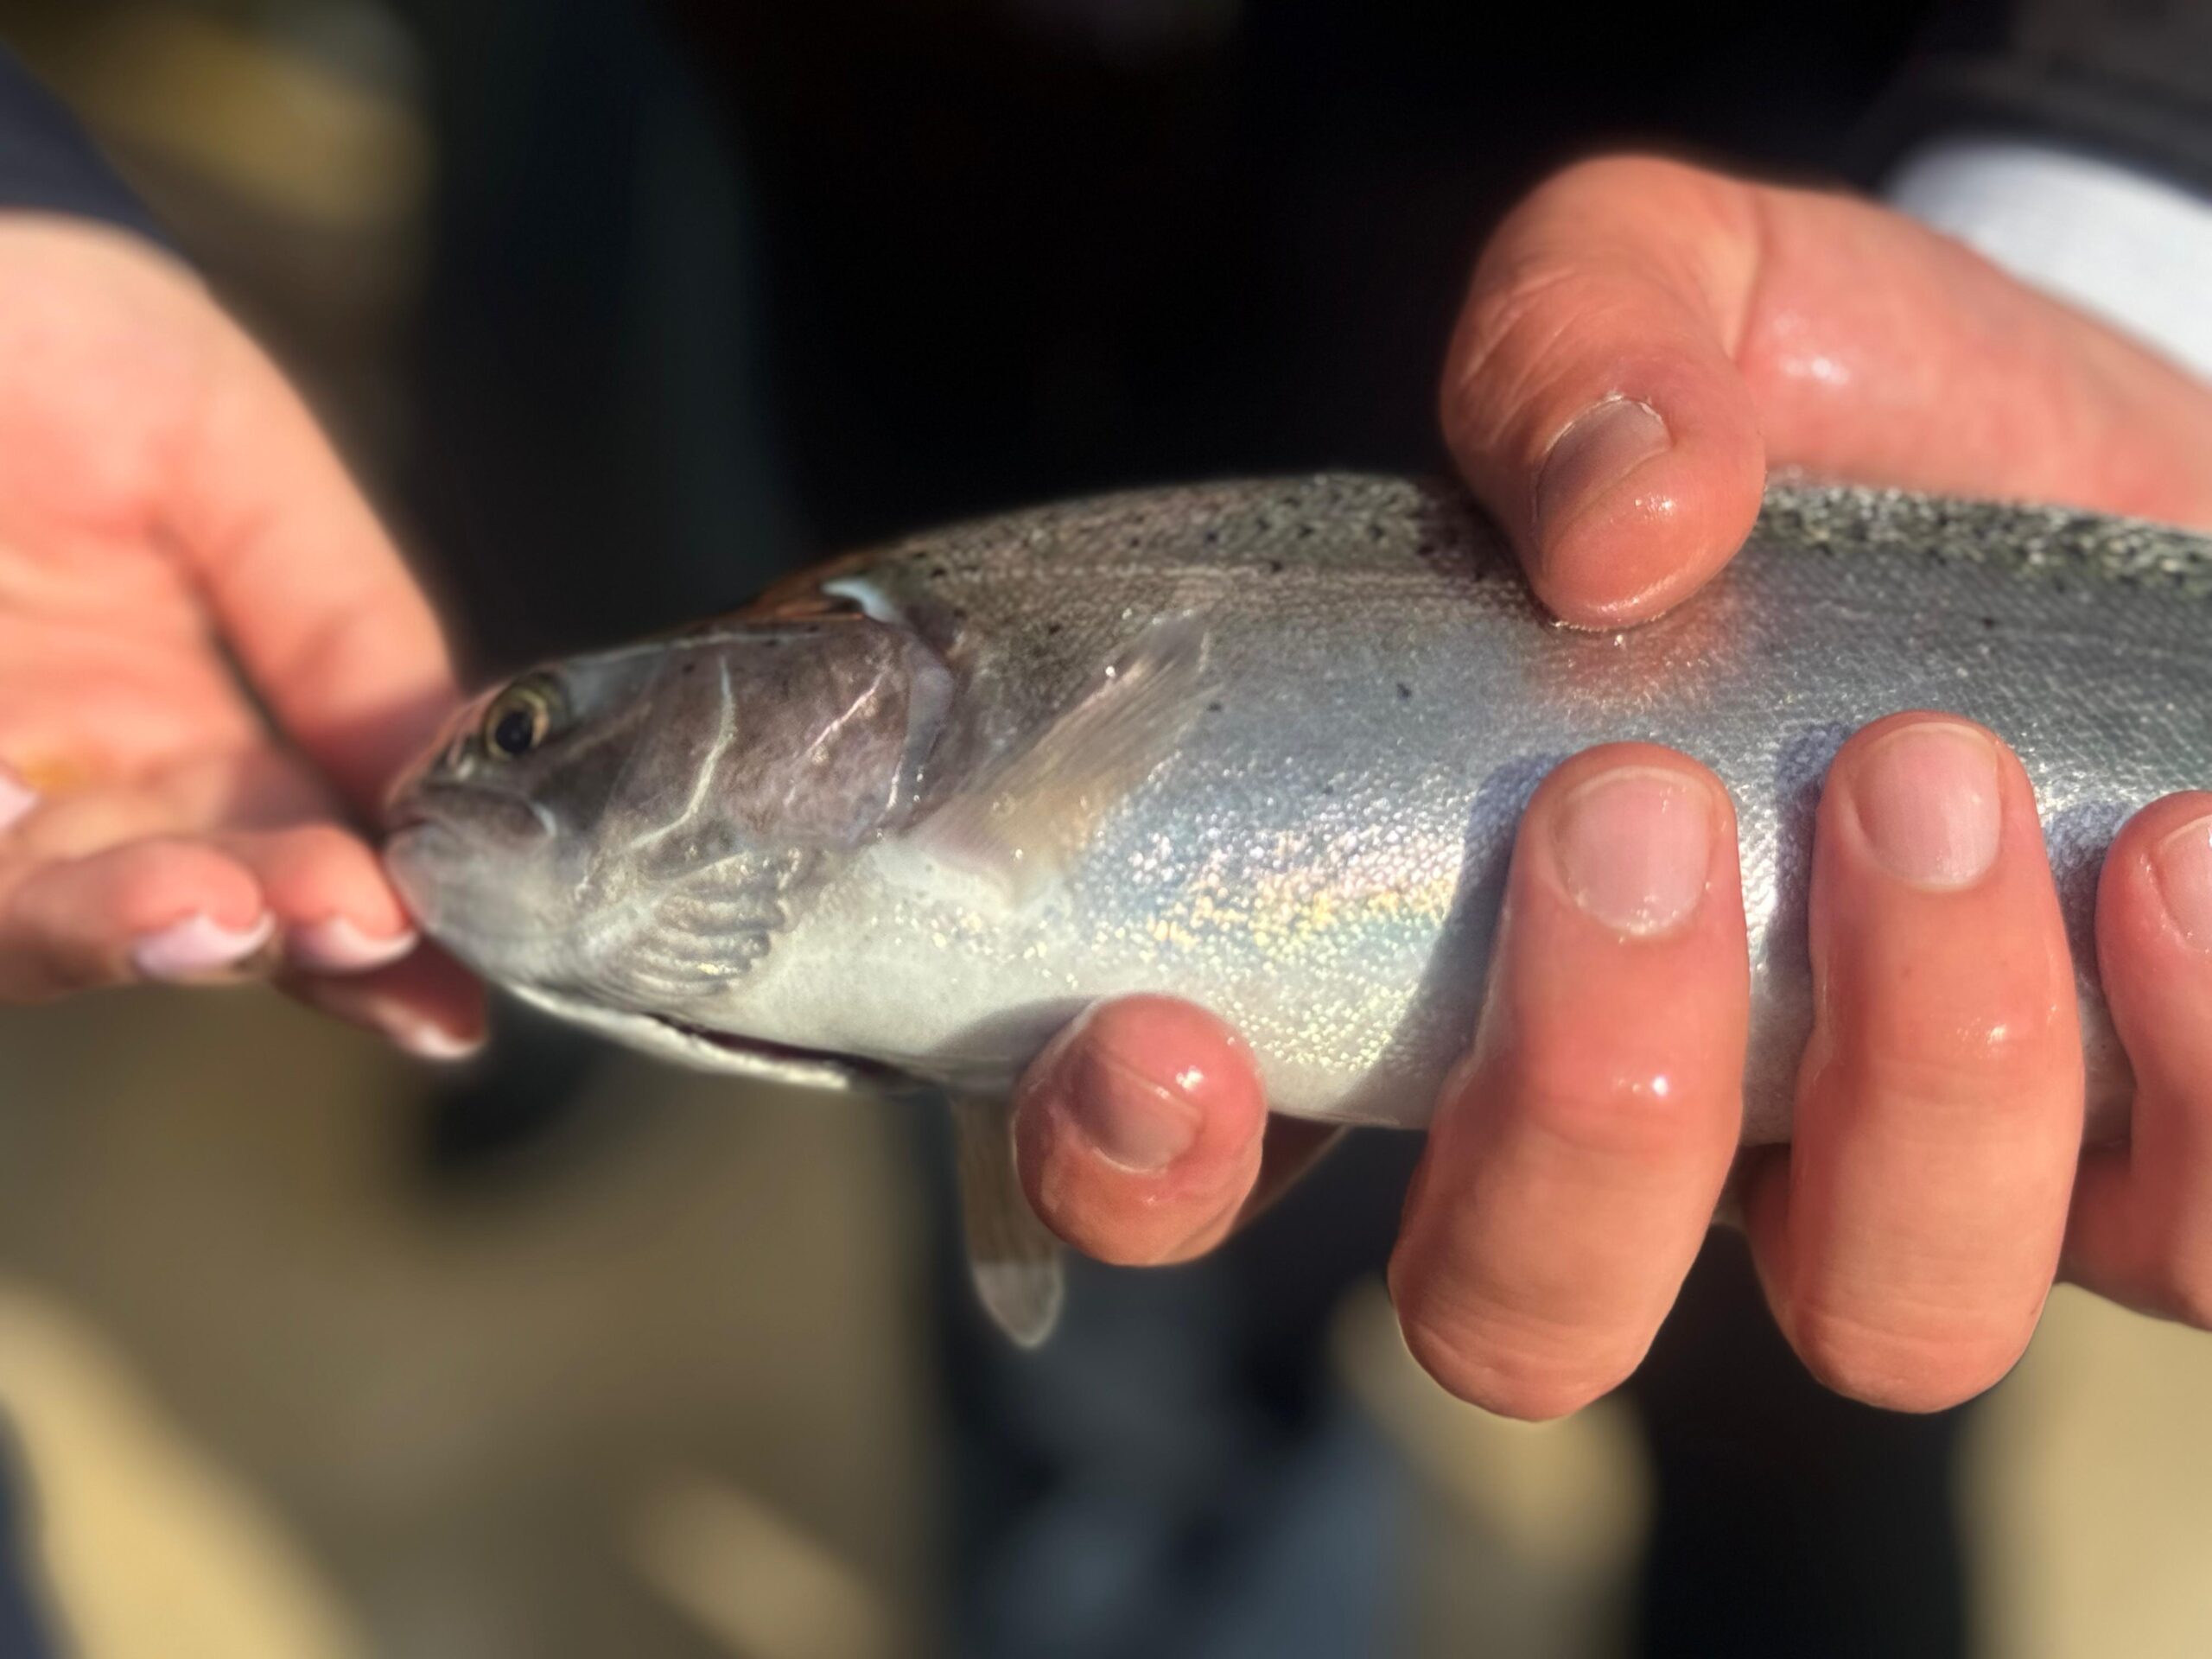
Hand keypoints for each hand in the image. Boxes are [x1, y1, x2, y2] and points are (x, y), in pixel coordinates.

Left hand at [0, 216, 479, 1052]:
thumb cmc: (46, 322)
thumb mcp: (230, 445)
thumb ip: (338, 612)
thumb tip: (457, 769)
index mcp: (182, 724)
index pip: (300, 853)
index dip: (382, 934)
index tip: (459, 988)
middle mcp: (72, 782)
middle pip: (193, 903)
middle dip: (285, 931)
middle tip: (363, 926)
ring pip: (50, 913)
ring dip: (144, 926)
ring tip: (226, 911)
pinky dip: (22, 878)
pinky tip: (88, 848)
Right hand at [1011, 157, 2211, 1412]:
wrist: (2088, 435)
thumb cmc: (1826, 399)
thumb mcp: (1658, 294)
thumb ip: (1572, 347)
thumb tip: (1616, 532)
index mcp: (1433, 958)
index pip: (1212, 1169)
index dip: (1149, 1171)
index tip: (1176, 1041)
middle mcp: (1646, 1119)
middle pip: (1525, 1319)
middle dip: (1580, 1110)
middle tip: (1637, 805)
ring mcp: (1891, 1166)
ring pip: (1881, 1325)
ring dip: (1912, 1075)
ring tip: (1933, 772)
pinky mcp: (2151, 1157)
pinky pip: (2189, 1243)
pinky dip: (2183, 1063)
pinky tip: (2178, 851)